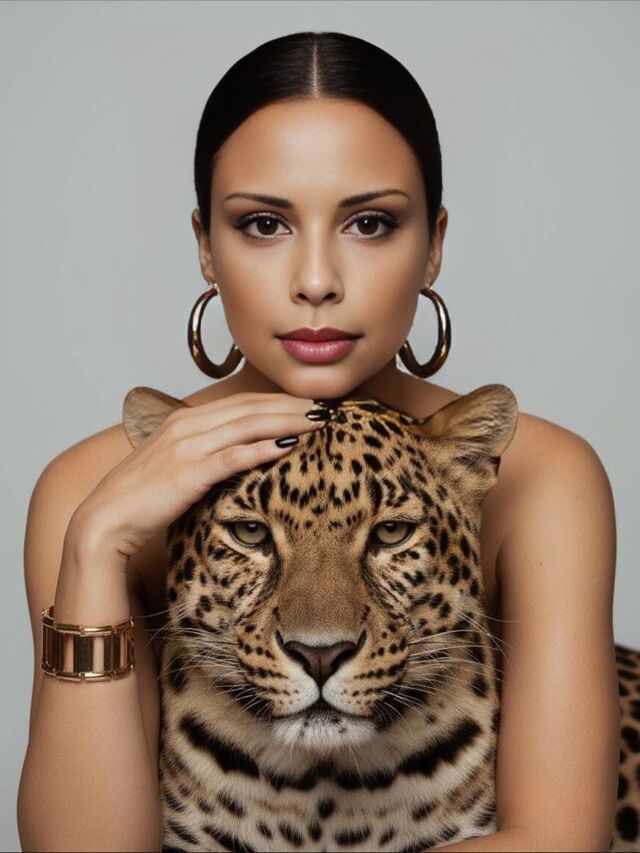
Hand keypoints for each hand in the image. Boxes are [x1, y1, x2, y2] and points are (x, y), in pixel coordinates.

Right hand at [69, 392, 327, 567]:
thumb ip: (204, 452)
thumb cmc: (141, 497)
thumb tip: (239, 453)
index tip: (309, 403)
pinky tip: (288, 447)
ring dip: (286, 421)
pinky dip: (261, 449)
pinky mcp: (188, 473)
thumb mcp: (175, 465)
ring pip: (247, 425)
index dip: (278, 401)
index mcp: (185, 420)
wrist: (105, 521)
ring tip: (319, 421)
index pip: (242, 402)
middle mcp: (188, 426)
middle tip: (327, 406)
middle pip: (250, 408)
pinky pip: (232, 456)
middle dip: (291, 405)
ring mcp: (187, 447)